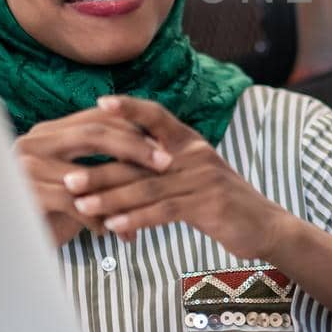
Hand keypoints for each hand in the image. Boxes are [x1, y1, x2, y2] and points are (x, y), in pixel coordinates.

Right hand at [14, 106, 165, 246]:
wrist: (7, 243)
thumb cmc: (48, 213)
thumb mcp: (75, 182)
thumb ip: (98, 162)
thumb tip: (151, 150)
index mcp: (48, 133)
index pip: (96, 118)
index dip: (133, 127)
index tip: (164, 142)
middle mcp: (34, 142)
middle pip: (95, 133)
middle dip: (135, 147)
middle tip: (167, 162)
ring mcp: (25, 166)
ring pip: (88, 173)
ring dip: (122, 192)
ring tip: (149, 206)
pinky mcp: (25, 194)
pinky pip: (74, 204)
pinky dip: (99, 219)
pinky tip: (117, 234)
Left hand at [65, 95, 294, 260]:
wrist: (264, 226)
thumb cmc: (222, 203)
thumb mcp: (195, 177)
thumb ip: (164, 168)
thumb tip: (123, 166)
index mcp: (191, 142)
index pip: (157, 116)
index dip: (130, 108)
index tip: (98, 104)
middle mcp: (196, 154)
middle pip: (140, 158)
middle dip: (101, 169)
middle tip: (67, 177)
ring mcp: (203, 178)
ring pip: (146, 186)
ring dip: (110, 197)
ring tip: (81, 204)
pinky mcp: (207, 205)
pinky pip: (163, 210)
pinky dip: (135, 219)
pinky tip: (113, 227)